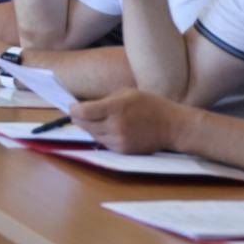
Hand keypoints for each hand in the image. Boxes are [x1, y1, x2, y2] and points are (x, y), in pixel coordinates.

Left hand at [72, 89, 187, 154]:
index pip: (83, 112)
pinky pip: (104, 143)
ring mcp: (119, 140)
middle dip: (78, 118)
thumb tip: (84, 106)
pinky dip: (100, 136)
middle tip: (77, 113)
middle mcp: (115, 125)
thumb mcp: (126, 93)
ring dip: (89, 127)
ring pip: (92, 135)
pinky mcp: (123, 150)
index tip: (71, 106)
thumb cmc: (149, 105)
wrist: (172, 126)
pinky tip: (105, 128)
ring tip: (92, 120)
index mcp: (115, 108)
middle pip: (84, 125)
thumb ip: (104, 100)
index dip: (73, 109)